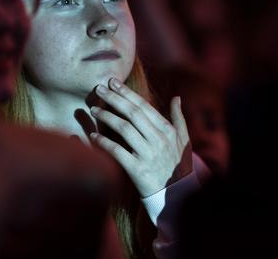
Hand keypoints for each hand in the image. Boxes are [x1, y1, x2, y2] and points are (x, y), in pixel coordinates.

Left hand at [90, 77, 192, 197]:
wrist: (178, 194)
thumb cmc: (178, 164)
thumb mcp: (184, 140)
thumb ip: (178, 117)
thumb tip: (176, 97)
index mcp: (167, 130)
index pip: (143, 106)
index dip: (127, 93)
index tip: (113, 82)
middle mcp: (158, 139)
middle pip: (132, 114)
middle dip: (114, 98)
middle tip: (98, 88)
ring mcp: (148, 154)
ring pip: (124, 129)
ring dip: (107, 117)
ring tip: (94, 109)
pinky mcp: (138, 170)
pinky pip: (118, 152)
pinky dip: (104, 143)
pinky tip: (93, 136)